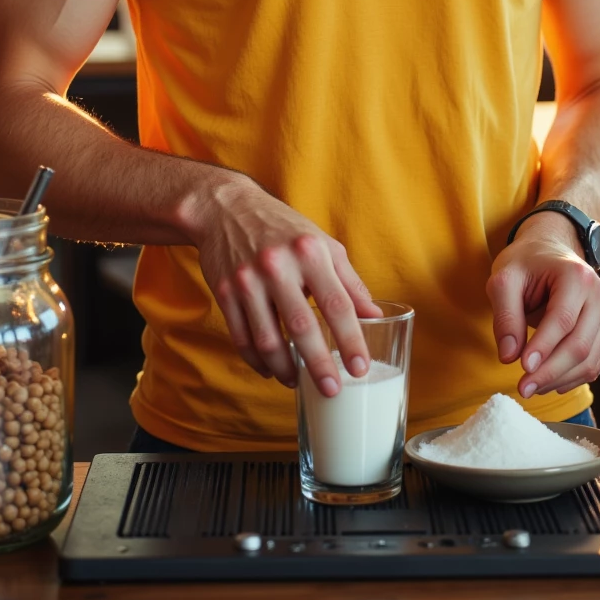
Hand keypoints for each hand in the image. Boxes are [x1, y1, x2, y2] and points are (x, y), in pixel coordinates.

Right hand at [191, 169, 380, 397]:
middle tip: (332, 390)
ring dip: (285, 368)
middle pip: (301, 326)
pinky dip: (257, 360)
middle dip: (319, 365)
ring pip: (267, 338)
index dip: (351, 340)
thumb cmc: (283, 229)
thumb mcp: (322, 244)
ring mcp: (248, 279)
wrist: (227, 208)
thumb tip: (375, 316)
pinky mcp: (224, 291)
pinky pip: (241, 337)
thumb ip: (349, 282)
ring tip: (299, 382)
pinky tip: (271, 369)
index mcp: (310, 252)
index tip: (360, 368)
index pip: (337, 304)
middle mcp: (278, 265)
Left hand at [486, 219, 599, 398]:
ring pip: (590, 360)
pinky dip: (572, 378)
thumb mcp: (504, 279)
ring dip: (559, 380)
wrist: (549, 251)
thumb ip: (504, 315)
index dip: (543, 348)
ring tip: (531, 386)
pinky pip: (594, 363)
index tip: (521, 369)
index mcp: (577, 275)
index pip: (562, 320)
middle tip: (523, 388)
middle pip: (579, 345)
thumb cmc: (526, 263)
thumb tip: (509, 357)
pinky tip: (550, 381)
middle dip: (550, 372)